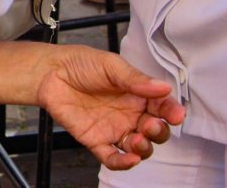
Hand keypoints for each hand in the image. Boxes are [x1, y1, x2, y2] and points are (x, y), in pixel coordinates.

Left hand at [37, 46, 185, 169]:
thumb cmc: (81, 64)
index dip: (171, 112)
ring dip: (143, 149)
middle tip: (151, 125)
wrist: (49, 72)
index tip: (176, 115)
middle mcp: (130, 114)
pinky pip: (112, 157)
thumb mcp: (111, 65)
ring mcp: (114, 129)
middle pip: (154, 131)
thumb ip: (135, 79)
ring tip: (138, 141)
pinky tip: (129, 159)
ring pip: (138, 147)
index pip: (162, 107)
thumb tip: (163, 87)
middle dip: (158, 132)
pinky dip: (122, 163)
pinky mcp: (96, 140)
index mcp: (138, 95)